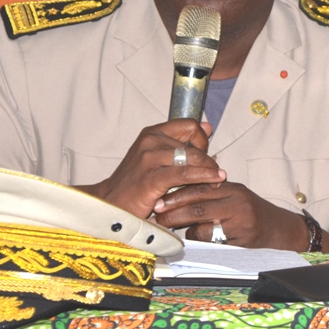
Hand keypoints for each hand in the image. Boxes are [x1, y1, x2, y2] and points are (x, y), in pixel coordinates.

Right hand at [83, 120, 225, 217]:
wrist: (111, 204)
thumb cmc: (137, 182)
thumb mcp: (158, 157)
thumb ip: (182, 142)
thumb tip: (208, 127)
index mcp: (152, 133)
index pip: (190, 125)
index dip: (202, 139)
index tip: (203, 155)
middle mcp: (150, 141)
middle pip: (194, 145)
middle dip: (210, 161)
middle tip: (216, 174)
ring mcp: (149, 159)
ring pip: (193, 158)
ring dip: (210, 170)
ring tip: (217, 180)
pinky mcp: (151, 178)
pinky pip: (185, 174)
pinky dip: (203, 177)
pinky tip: (214, 181)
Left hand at [152, 181, 309, 249]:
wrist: (280, 229)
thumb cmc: (250, 212)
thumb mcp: (233, 196)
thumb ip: (211, 194)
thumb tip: (176, 196)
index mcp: (231, 188)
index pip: (199, 188)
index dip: (176, 195)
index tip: (158, 200)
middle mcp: (237, 202)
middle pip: (197, 206)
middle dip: (173, 213)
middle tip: (157, 216)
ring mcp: (240, 222)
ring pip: (202, 227)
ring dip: (185, 230)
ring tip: (172, 230)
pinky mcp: (242, 239)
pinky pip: (212, 242)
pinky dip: (201, 242)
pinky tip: (197, 240)